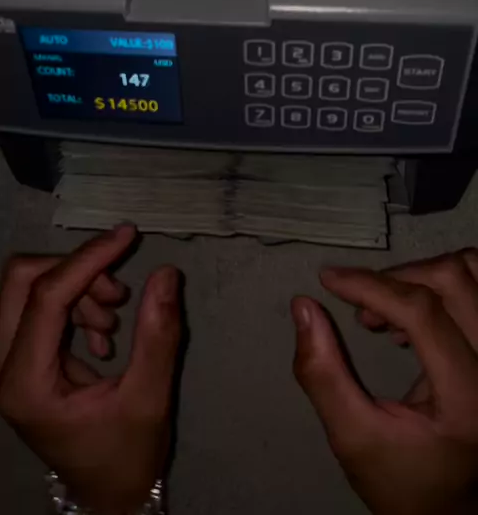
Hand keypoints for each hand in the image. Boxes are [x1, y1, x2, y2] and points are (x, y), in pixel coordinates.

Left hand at [0, 225, 181, 514]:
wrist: (106, 491)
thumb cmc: (125, 453)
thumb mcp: (149, 398)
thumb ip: (158, 335)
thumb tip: (166, 273)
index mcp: (25, 383)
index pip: (46, 297)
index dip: (88, 260)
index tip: (128, 237)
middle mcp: (2, 367)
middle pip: (22, 280)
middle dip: (76, 271)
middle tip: (119, 292)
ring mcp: (5, 361)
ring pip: (30, 287)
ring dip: (78, 288)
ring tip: (115, 319)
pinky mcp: (18, 356)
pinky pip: (38, 304)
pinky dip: (74, 303)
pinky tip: (104, 333)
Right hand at [292, 250, 477, 514]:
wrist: (452, 508)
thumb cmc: (405, 481)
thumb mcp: (353, 437)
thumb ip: (323, 374)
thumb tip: (303, 307)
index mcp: (469, 396)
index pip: (423, 312)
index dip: (371, 286)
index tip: (329, 281)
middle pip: (453, 279)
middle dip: (395, 279)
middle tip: (360, 309)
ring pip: (472, 271)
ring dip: (423, 276)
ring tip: (390, 310)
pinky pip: (477, 287)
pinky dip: (441, 285)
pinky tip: (412, 320)